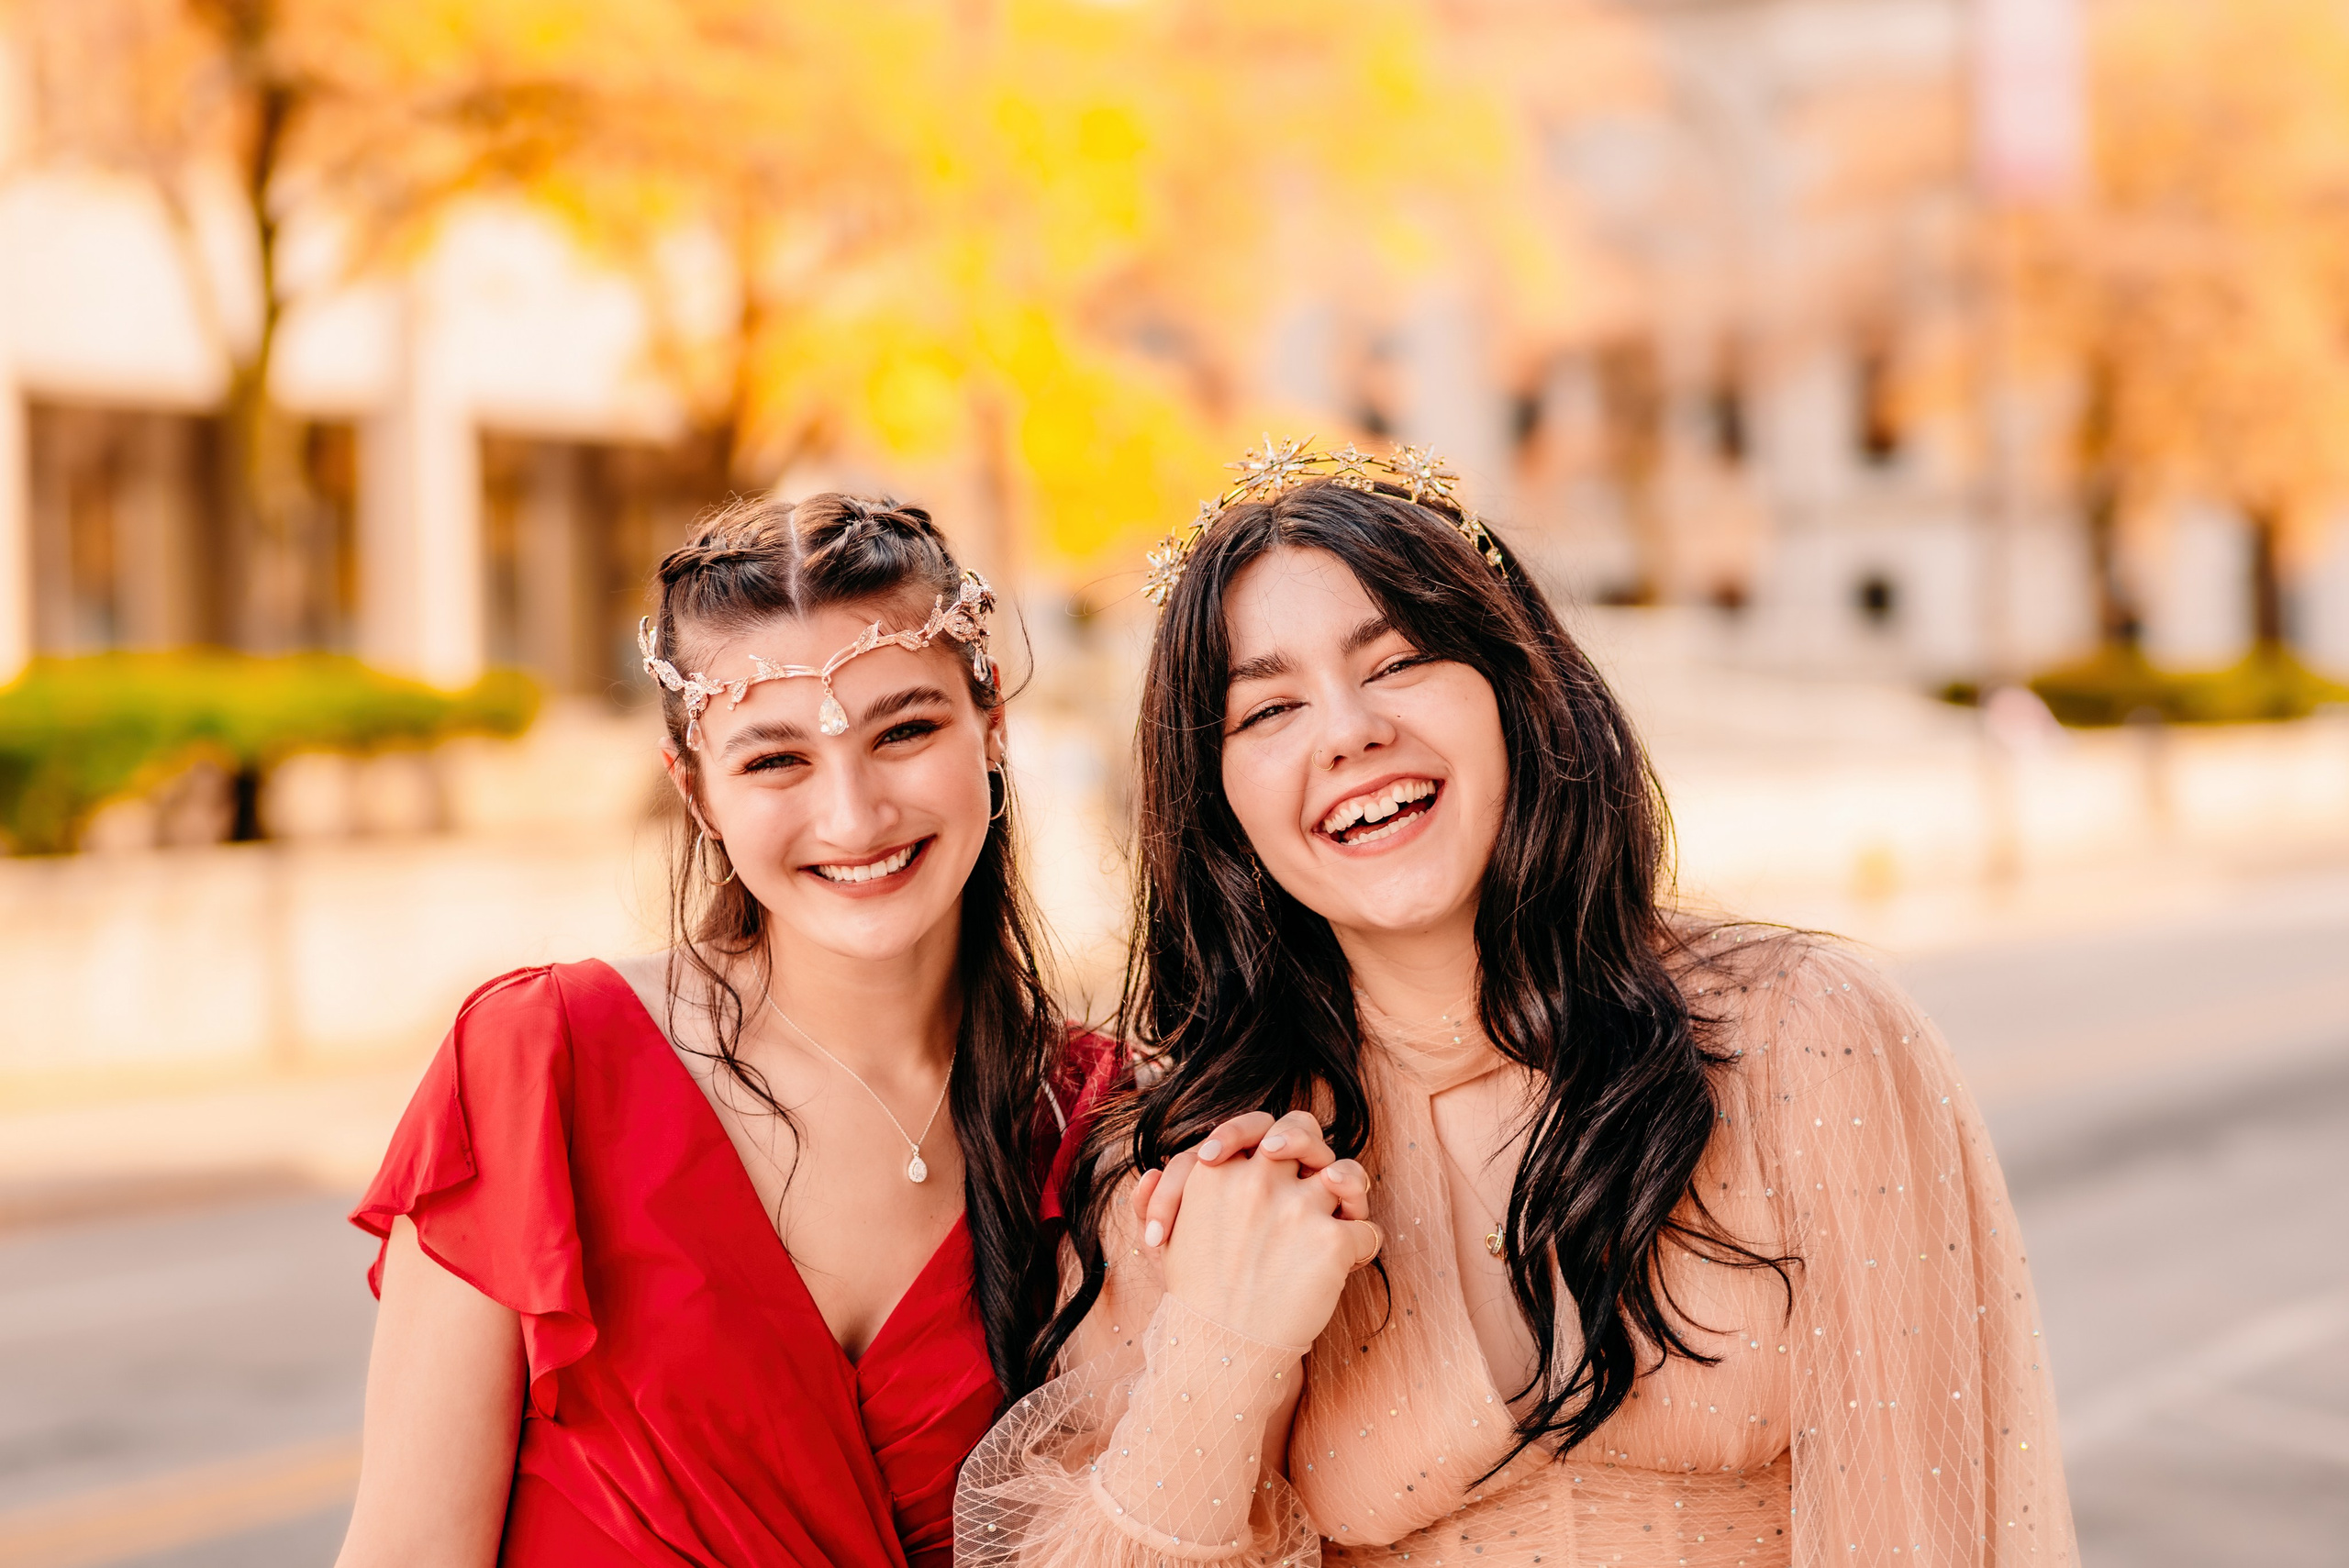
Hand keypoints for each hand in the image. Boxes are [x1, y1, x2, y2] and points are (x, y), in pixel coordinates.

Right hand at [1145, 1112, 1380, 1349]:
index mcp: (1217, 1172)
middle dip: (1311, 1146)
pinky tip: (1347, 1265)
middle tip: (1312, 1174)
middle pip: (1303, 1130)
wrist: (1220, 1352)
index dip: (1261, 1136)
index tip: (1263, 1159)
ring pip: (1347, 1174)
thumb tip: (1152, 1172)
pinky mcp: (1330, 1242)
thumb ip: (1158, 1202)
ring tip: (1343, 1211)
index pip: (1253, 1126)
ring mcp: (1297, 1208)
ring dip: (1350, 1193)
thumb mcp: (1167, 1244)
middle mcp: (1258, 1180)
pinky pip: (1365, 1231)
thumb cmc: (1195, 1298)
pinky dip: (1360, 1249)